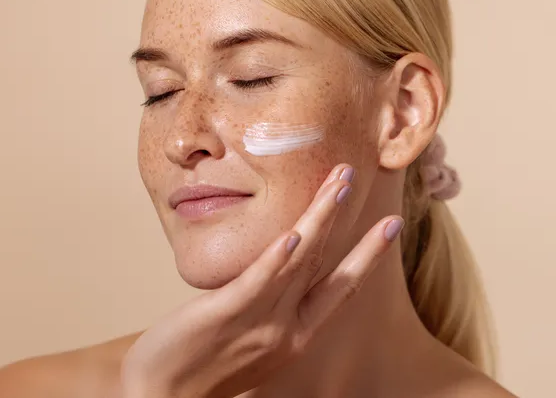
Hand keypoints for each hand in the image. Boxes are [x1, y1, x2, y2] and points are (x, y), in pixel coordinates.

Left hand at [120, 164, 404, 397]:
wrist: (163, 397)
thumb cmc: (204, 365)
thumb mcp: (252, 337)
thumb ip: (270, 305)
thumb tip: (280, 264)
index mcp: (297, 334)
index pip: (341, 287)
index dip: (368, 254)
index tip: (391, 225)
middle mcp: (288, 329)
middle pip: (325, 265)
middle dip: (346, 219)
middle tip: (358, 178)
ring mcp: (260, 322)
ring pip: (299, 264)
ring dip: (320, 219)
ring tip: (338, 184)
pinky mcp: (226, 314)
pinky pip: (258, 283)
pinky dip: (278, 258)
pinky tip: (293, 234)